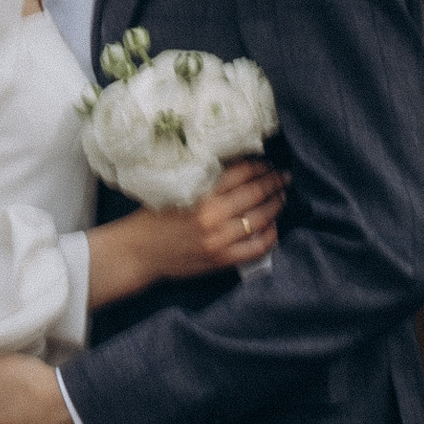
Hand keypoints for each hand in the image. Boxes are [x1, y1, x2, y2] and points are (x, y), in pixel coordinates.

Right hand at [88, 160, 286, 307]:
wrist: (138, 252)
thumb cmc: (154, 218)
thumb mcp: (175, 190)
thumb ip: (205, 182)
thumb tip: (238, 168)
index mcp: (199, 193)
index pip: (240, 172)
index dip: (259, 165)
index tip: (267, 163)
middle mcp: (211, 216)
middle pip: (255, 192)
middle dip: (274, 181)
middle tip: (284, 176)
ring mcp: (218, 240)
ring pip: (260, 218)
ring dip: (276, 205)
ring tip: (282, 196)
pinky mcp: (221, 260)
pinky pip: (256, 248)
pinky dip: (270, 236)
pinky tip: (273, 227)